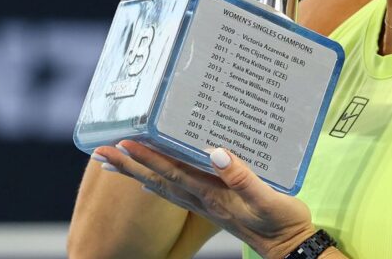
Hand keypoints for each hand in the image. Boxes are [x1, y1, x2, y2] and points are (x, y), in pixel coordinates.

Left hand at [93, 141, 317, 258]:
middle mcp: (203, 200)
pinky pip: (178, 192)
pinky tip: (152, 181)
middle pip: (158, 180)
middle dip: (130, 166)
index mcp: (213, 196)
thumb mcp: (268, 198)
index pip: (172, 173)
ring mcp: (207, 205)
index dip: (148, 158)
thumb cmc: (282, 223)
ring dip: (138, 173)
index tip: (123, 144)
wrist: (290, 248)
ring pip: (163, 186)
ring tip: (115, 163)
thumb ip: (243, 178)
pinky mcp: (215, 206)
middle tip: (101, 152)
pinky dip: (159, 183)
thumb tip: (217, 154)